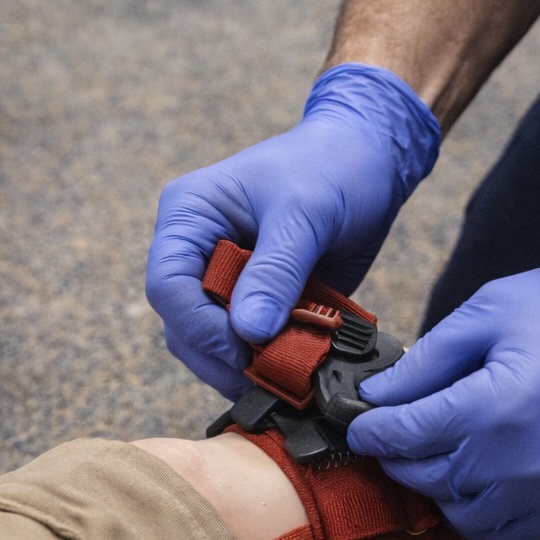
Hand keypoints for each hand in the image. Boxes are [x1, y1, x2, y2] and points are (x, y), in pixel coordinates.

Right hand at [146, 63, 439, 397]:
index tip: (243, 348)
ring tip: (288, 378)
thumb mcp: (305, 213)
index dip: (199, 325)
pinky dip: (272, 363)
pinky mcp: (258, 303)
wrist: (371, 161)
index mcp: (188, 217)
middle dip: (221, 356)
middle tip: (269, 376)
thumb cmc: (332, 167)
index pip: (168, 285)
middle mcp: (197, 253)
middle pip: (183, 325)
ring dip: (246, 367)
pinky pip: (250, 347)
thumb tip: (248, 333)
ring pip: (211, 345)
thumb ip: (275, 272)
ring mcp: (225, 282)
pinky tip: (299, 371)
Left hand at [347, 229, 539, 539]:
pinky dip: (477, 511)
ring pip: (459, 514)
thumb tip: (379, 395)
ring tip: (432, 454)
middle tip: (389, 434)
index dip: (370, 430)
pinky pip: (503, 531)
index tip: (356, 422)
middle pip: (424, 479)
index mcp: (495, 409)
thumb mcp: (493, 310)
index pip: (403, 437)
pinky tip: (473, 478)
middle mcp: (520, 465)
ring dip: (434, 488)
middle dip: (396, 457)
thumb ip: (429, 359)